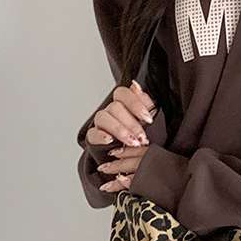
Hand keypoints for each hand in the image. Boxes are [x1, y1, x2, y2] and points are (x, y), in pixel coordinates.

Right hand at [85, 79, 156, 193]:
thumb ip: (144, 103)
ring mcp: (100, 122)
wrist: (130, 154)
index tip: (148, 118)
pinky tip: (110, 140)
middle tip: (142, 137)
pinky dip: (101, 136)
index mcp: (123, 102)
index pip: (123, 93)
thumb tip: (136, 86)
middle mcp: (110, 109)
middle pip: (115, 107)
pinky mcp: (93, 137)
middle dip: (131, 123)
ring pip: (103, 118)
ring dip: (119, 130)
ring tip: (131, 142)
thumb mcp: (147, 120)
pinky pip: (92, 133)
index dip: (136, 104)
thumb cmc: (140, 134)